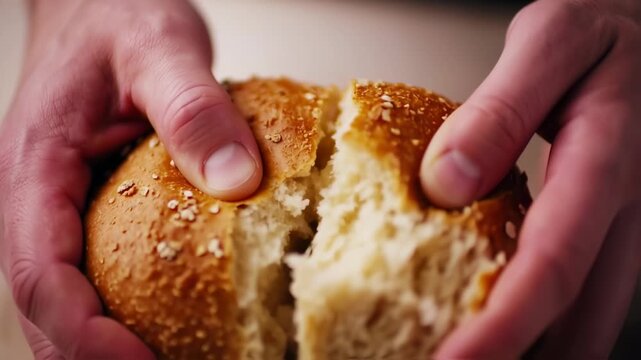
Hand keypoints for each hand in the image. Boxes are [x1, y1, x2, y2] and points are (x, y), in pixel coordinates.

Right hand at [0, 0, 261, 357]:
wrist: (98, 1)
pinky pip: (90, 270)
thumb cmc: (118, 15)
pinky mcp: (85, 204)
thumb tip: (237, 183)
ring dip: (104, 345)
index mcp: (34, 164)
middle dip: (93, 357)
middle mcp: (33, 196)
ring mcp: (56, 205)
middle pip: (45, 305)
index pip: (38, 273)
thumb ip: (193, 108)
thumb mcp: (161, 48)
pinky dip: (123, 310)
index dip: (84, 333)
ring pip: (64, 296)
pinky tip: (169, 322)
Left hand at [420, 0, 640, 356]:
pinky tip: (512, 338)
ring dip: (537, 354)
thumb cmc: (604, 35)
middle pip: (579, 317)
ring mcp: (632, 228)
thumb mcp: (550, 42)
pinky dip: (547, 331)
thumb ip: (501, 109)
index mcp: (608, 161)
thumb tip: (446, 182)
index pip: (553, 262)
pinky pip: (588, 297)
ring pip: (591, 321)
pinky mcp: (620, 233)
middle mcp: (630, 209)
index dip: (503, 324)